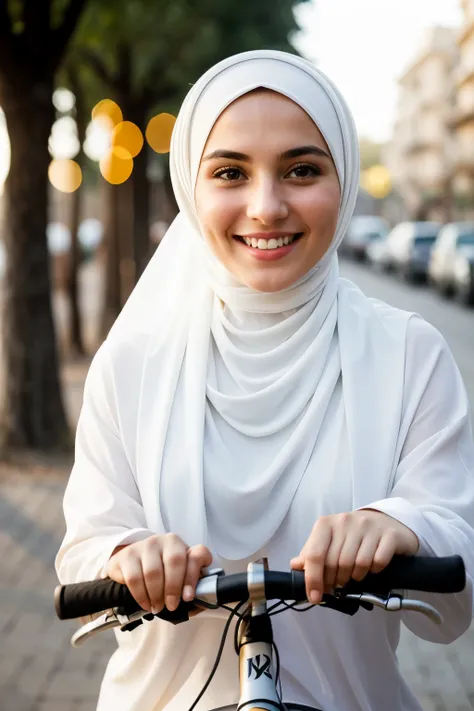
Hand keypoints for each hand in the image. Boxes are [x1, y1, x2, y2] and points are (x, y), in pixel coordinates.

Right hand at [106, 534, 212, 613]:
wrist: (131, 564)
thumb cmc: (161, 573)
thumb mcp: (178, 576)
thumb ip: (190, 586)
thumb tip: (202, 603)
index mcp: (183, 546)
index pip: (196, 555)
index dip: (194, 576)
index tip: (188, 597)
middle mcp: (166, 540)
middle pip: (175, 561)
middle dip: (173, 588)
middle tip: (171, 606)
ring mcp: (146, 545)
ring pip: (153, 572)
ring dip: (156, 595)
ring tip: (157, 607)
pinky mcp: (128, 554)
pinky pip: (135, 578)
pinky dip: (141, 595)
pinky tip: (145, 603)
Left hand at [290, 509, 418, 603]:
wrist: (385, 522)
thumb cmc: (352, 535)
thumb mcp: (329, 540)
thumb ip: (312, 553)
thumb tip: (295, 566)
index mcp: (326, 524)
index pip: (315, 554)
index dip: (313, 579)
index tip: (315, 597)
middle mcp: (346, 521)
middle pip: (335, 563)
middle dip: (334, 581)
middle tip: (337, 585)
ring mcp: (369, 526)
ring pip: (357, 564)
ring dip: (354, 577)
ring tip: (354, 576)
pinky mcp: (389, 535)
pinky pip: (378, 562)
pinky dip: (374, 571)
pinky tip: (372, 568)